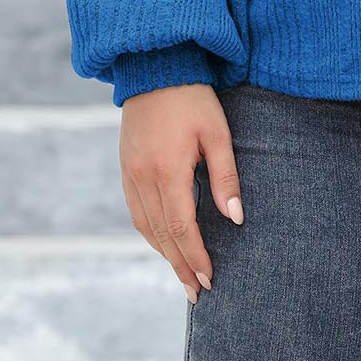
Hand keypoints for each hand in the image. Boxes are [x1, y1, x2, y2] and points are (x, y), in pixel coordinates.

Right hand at [119, 81, 243, 303]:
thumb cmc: (193, 98)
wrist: (155, 67)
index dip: (195, 257)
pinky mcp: (125, 167)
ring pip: (145, 227)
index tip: (210, 280)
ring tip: (183, 275)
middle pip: (161, 236)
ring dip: (164, 254)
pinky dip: (150, 233)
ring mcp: (129, 173)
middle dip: (180, 266)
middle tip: (197, 293)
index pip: (181, 228)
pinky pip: (135, 211)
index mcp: (168, 170)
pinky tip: (163, 242)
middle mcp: (143, 178)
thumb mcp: (217, 132)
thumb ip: (226, 177)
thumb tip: (235, 219)